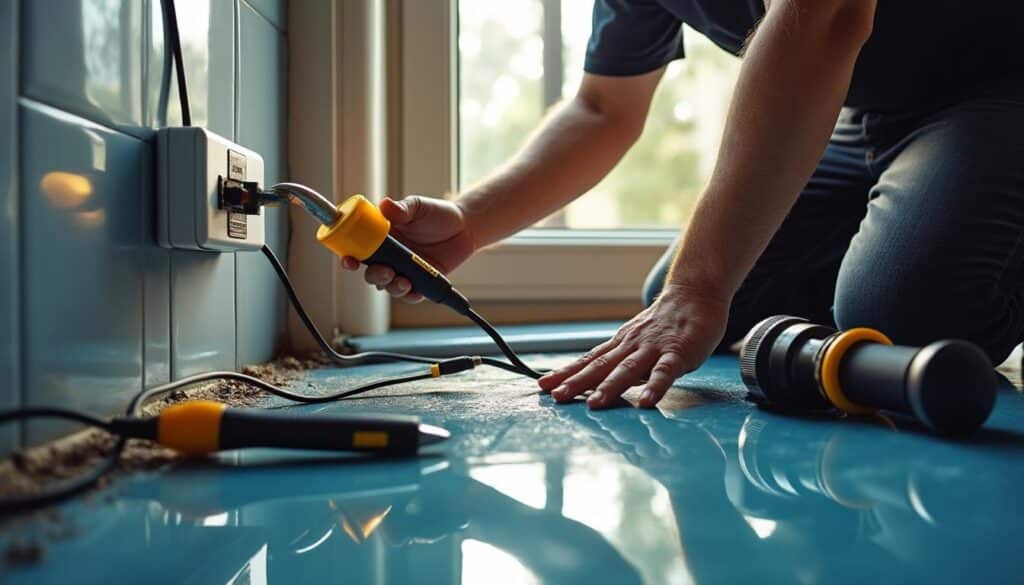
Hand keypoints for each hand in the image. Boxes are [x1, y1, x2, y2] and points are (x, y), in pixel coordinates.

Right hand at [340, 196, 475, 302]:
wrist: (465, 228)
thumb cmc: (438, 214)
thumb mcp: (419, 207)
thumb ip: (402, 208)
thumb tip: (385, 205)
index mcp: (382, 237)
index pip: (359, 249)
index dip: (349, 256)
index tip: (349, 261)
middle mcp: (390, 256)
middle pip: (371, 273)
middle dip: (375, 276)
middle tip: (387, 272)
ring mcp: (404, 270)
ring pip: (389, 286)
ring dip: (392, 287)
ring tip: (404, 282)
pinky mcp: (420, 281)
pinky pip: (410, 294)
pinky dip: (411, 295)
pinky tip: (416, 291)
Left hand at [537, 284, 728, 408]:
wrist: (695, 294)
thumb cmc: (666, 323)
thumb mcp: (637, 342)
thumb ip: (622, 363)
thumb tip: (602, 385)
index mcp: (620, 345)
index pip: (588, 361)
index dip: (566, 374)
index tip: (544, 386)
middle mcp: (631, 346)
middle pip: (600, 366)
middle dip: (577, 383)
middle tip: (557, 397)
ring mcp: (653, 349)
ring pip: (628, 369)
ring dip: (610, 387)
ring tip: (594, 404)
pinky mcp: (678, 352)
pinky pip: (666, 372)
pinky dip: (655, 386)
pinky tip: (646, 402)